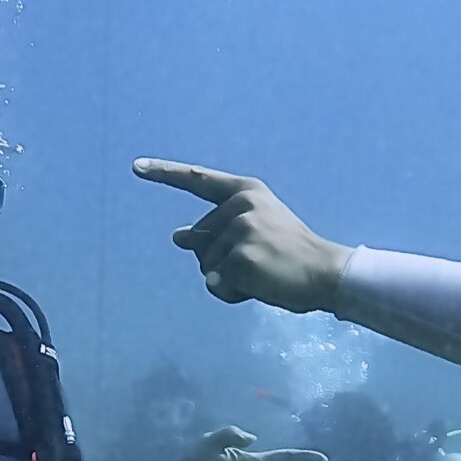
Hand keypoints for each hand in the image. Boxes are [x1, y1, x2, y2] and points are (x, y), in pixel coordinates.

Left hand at [132, 160, 351, 312]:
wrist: (325, 273)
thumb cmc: (288, 254)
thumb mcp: (252, 232)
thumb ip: (217, 230)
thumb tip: (177, 235)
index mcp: (245, 191)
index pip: (197, 181)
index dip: (164, 174)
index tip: (136, 167)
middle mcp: (240, 205)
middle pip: (198, 239)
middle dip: (217, 259)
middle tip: (258, 262)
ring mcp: (240, 231)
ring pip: (204, 265)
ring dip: (225, 278)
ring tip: (261, 273)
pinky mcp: (240, 258)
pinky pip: (214, 284)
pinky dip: (230, 294)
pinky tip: (258, 286)